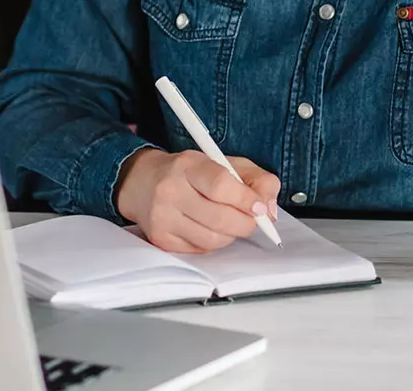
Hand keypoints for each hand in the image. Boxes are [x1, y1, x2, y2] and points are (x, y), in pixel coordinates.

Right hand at [114, 148, 280, 253]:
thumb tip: (270, 210)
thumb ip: (256, 179)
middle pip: (220, 218)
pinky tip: (207, 227)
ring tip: (227, 222)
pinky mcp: (161, 239)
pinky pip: (200, 249)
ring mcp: (163, 217)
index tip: (260, 208)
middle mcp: (170, 190)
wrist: (142, 182)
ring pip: (213, 239)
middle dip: (245, 223)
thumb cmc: (188, 172)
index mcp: (187, 165)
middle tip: (252, 219)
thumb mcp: (224, 163)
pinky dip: (213, 242)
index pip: (220, 185)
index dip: (246, 200)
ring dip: (230, 235)